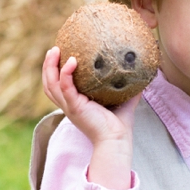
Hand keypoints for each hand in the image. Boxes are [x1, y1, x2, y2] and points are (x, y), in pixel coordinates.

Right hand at [42, 46, 138, 188]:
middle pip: (48, 83)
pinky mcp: (74, 107)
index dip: (54, 71)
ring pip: (51, 84)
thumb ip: (128, 85)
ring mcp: (69, 106)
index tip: (59, 54)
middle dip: (47, 65)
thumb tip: (141, 69)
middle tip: (53, 49)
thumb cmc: (119, 124)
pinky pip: (65, 87)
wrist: (117, 140)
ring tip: (55, 50)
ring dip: (50, 66)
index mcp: (75, 103)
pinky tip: (72, 61)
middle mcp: (68, 105)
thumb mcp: (123, 99)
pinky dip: (66, 74)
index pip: (57, 86)